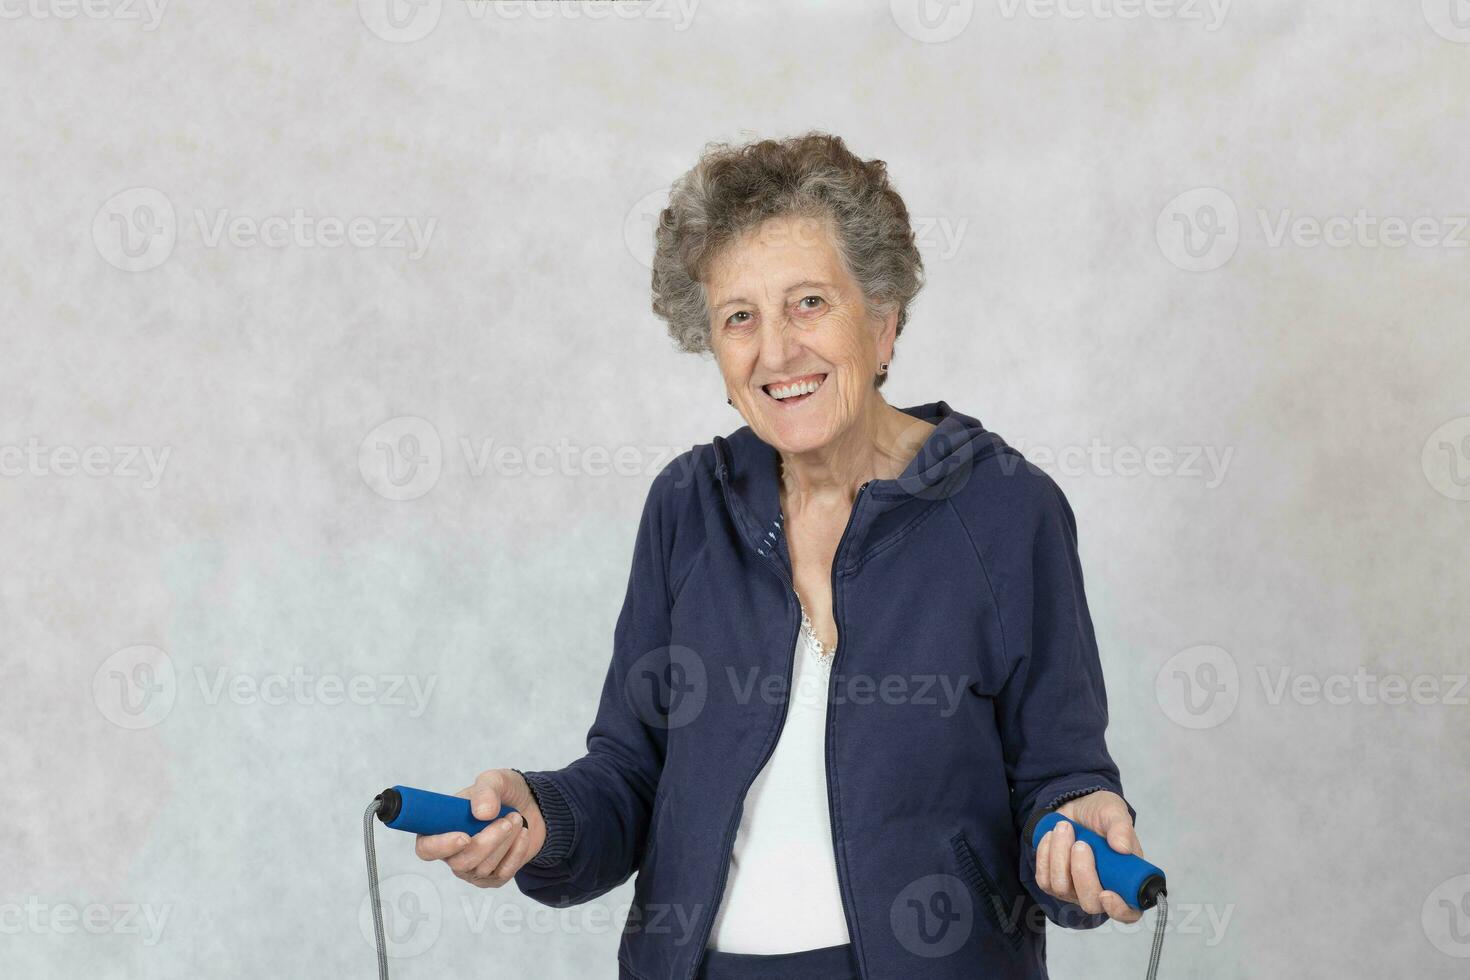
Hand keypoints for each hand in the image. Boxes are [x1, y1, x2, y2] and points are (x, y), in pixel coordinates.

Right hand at [414, 769, 546, 887]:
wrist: (530, 806)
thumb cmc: (503, 793)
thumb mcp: (495, 780)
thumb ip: (486, 791)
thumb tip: (481, 813)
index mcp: (441, 828)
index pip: (426, 848)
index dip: (441, 846)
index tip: (465, 836)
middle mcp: (452, 853)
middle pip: (460, 862)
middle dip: (487, 842)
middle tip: (507, 819)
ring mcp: (472, 868)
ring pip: (483, 867)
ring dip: (504, 842)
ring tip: (516, 819)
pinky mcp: (494, 877)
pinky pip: (503, 874)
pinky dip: (516, 852)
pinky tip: (522, 834)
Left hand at [1034, 790, 1144, 923]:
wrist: (1075, 808)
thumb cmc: (1100, 815)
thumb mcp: (1114, 812)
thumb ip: (1121, 828)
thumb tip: (1122, 847)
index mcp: (1126, 881)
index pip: (1128, 913)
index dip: (1118, 910)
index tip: (1107, 893)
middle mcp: (1101, 891)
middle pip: (1090, 903)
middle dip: (1082, 873)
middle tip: (1081, 844)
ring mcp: (1075, 891)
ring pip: (1062, 888)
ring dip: (1060, 856)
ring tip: (1065, 828)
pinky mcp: (1053, 883)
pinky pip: (1044, 879)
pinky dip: (1045, 854)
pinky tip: (1052, 836)